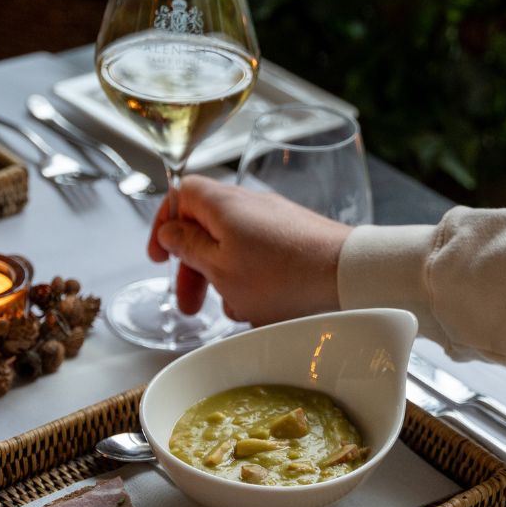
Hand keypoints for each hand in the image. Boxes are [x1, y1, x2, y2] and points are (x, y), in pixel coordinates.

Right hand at [148, 175, 352, 326]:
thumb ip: (188, 248)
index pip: (179, 195)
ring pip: (234, 249)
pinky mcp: (295, 239)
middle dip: (194, 268)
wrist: (345, 273)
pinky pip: (262, 259)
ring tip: (232, 311)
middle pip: (205, 228)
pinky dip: (253, 282)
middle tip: (188, 303)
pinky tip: (261, 307)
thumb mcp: (220, 268)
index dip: (164, 224)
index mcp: (221, 202)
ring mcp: (275, 221)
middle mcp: (248, 204)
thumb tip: (169, 232)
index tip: (160, 256)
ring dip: (225, 281)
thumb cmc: (282, 274)